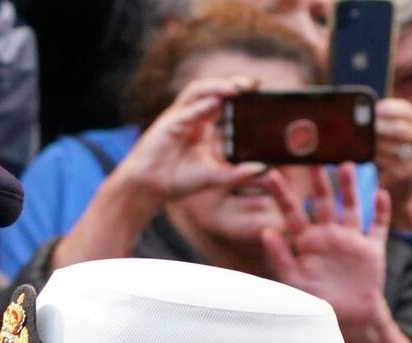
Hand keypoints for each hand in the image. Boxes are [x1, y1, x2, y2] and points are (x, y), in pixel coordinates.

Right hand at [110, 77, 267, 203]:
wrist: (148, 188)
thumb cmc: (177, 180)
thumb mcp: (213, 177)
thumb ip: (236, 173)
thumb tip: (263, 170)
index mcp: (204, 126)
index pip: (225, 102)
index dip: (241, 96)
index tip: (262, 95)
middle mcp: (192, 117)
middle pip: (214, 91)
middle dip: (233, 84)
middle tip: (255, 85)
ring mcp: (179, 117)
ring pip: (198, 91)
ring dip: (218, 87)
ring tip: (238, 88)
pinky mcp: (168, 124)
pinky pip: (186, 110)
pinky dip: (201, 105)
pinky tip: (216, 102)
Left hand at [257, 163, 392, 333]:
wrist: (349, 320)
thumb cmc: (317, 303)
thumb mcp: (294, 282)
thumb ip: (280, 257)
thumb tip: (265, 232)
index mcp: (307, 242)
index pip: (292, 213)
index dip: (282, 194)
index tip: (270, 174)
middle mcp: (329, 235)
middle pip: (323, 202)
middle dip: (318, 182)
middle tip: (312, 159)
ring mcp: (351, 240)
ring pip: (350, 207)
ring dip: (349, 187)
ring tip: (345, 165)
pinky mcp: (372, 249)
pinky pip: (378, 226)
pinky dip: (381, 211)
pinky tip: (381, 194)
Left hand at [372, 98, 411, 230]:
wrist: (403, 188)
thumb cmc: (395, 155)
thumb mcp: (396, 135)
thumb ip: (387, 120)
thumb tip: (365, 107)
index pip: (407, 110)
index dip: (387, 108)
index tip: (372, 108)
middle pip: (401, 127)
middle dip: (379, 125)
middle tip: (361, 124)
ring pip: (393, 145)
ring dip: (374, 141)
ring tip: (358, 137)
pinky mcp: (409, 174)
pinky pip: (388, 161)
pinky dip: (375, 156)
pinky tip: (364, 154)